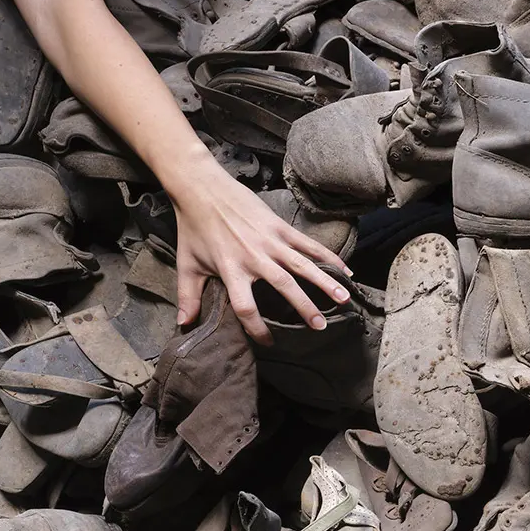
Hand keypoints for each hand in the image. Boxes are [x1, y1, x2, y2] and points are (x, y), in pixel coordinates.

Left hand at [170, 161, 351, 344]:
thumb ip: (188, 296)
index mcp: (231, 269)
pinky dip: (329, 257)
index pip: (246, 307)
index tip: (268, 342)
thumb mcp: (187, 264)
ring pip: (303, 264)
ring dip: (325, 282)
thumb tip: (184, 325)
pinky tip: (345, 271)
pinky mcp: (281, 226)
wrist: (202, 188)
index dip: (257, 328)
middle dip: (304, 307)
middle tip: (320, 326)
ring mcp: (271, 240)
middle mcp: (255, 257)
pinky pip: (309, 244)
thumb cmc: (194, 228)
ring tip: (344, 299)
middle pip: (284, 286)